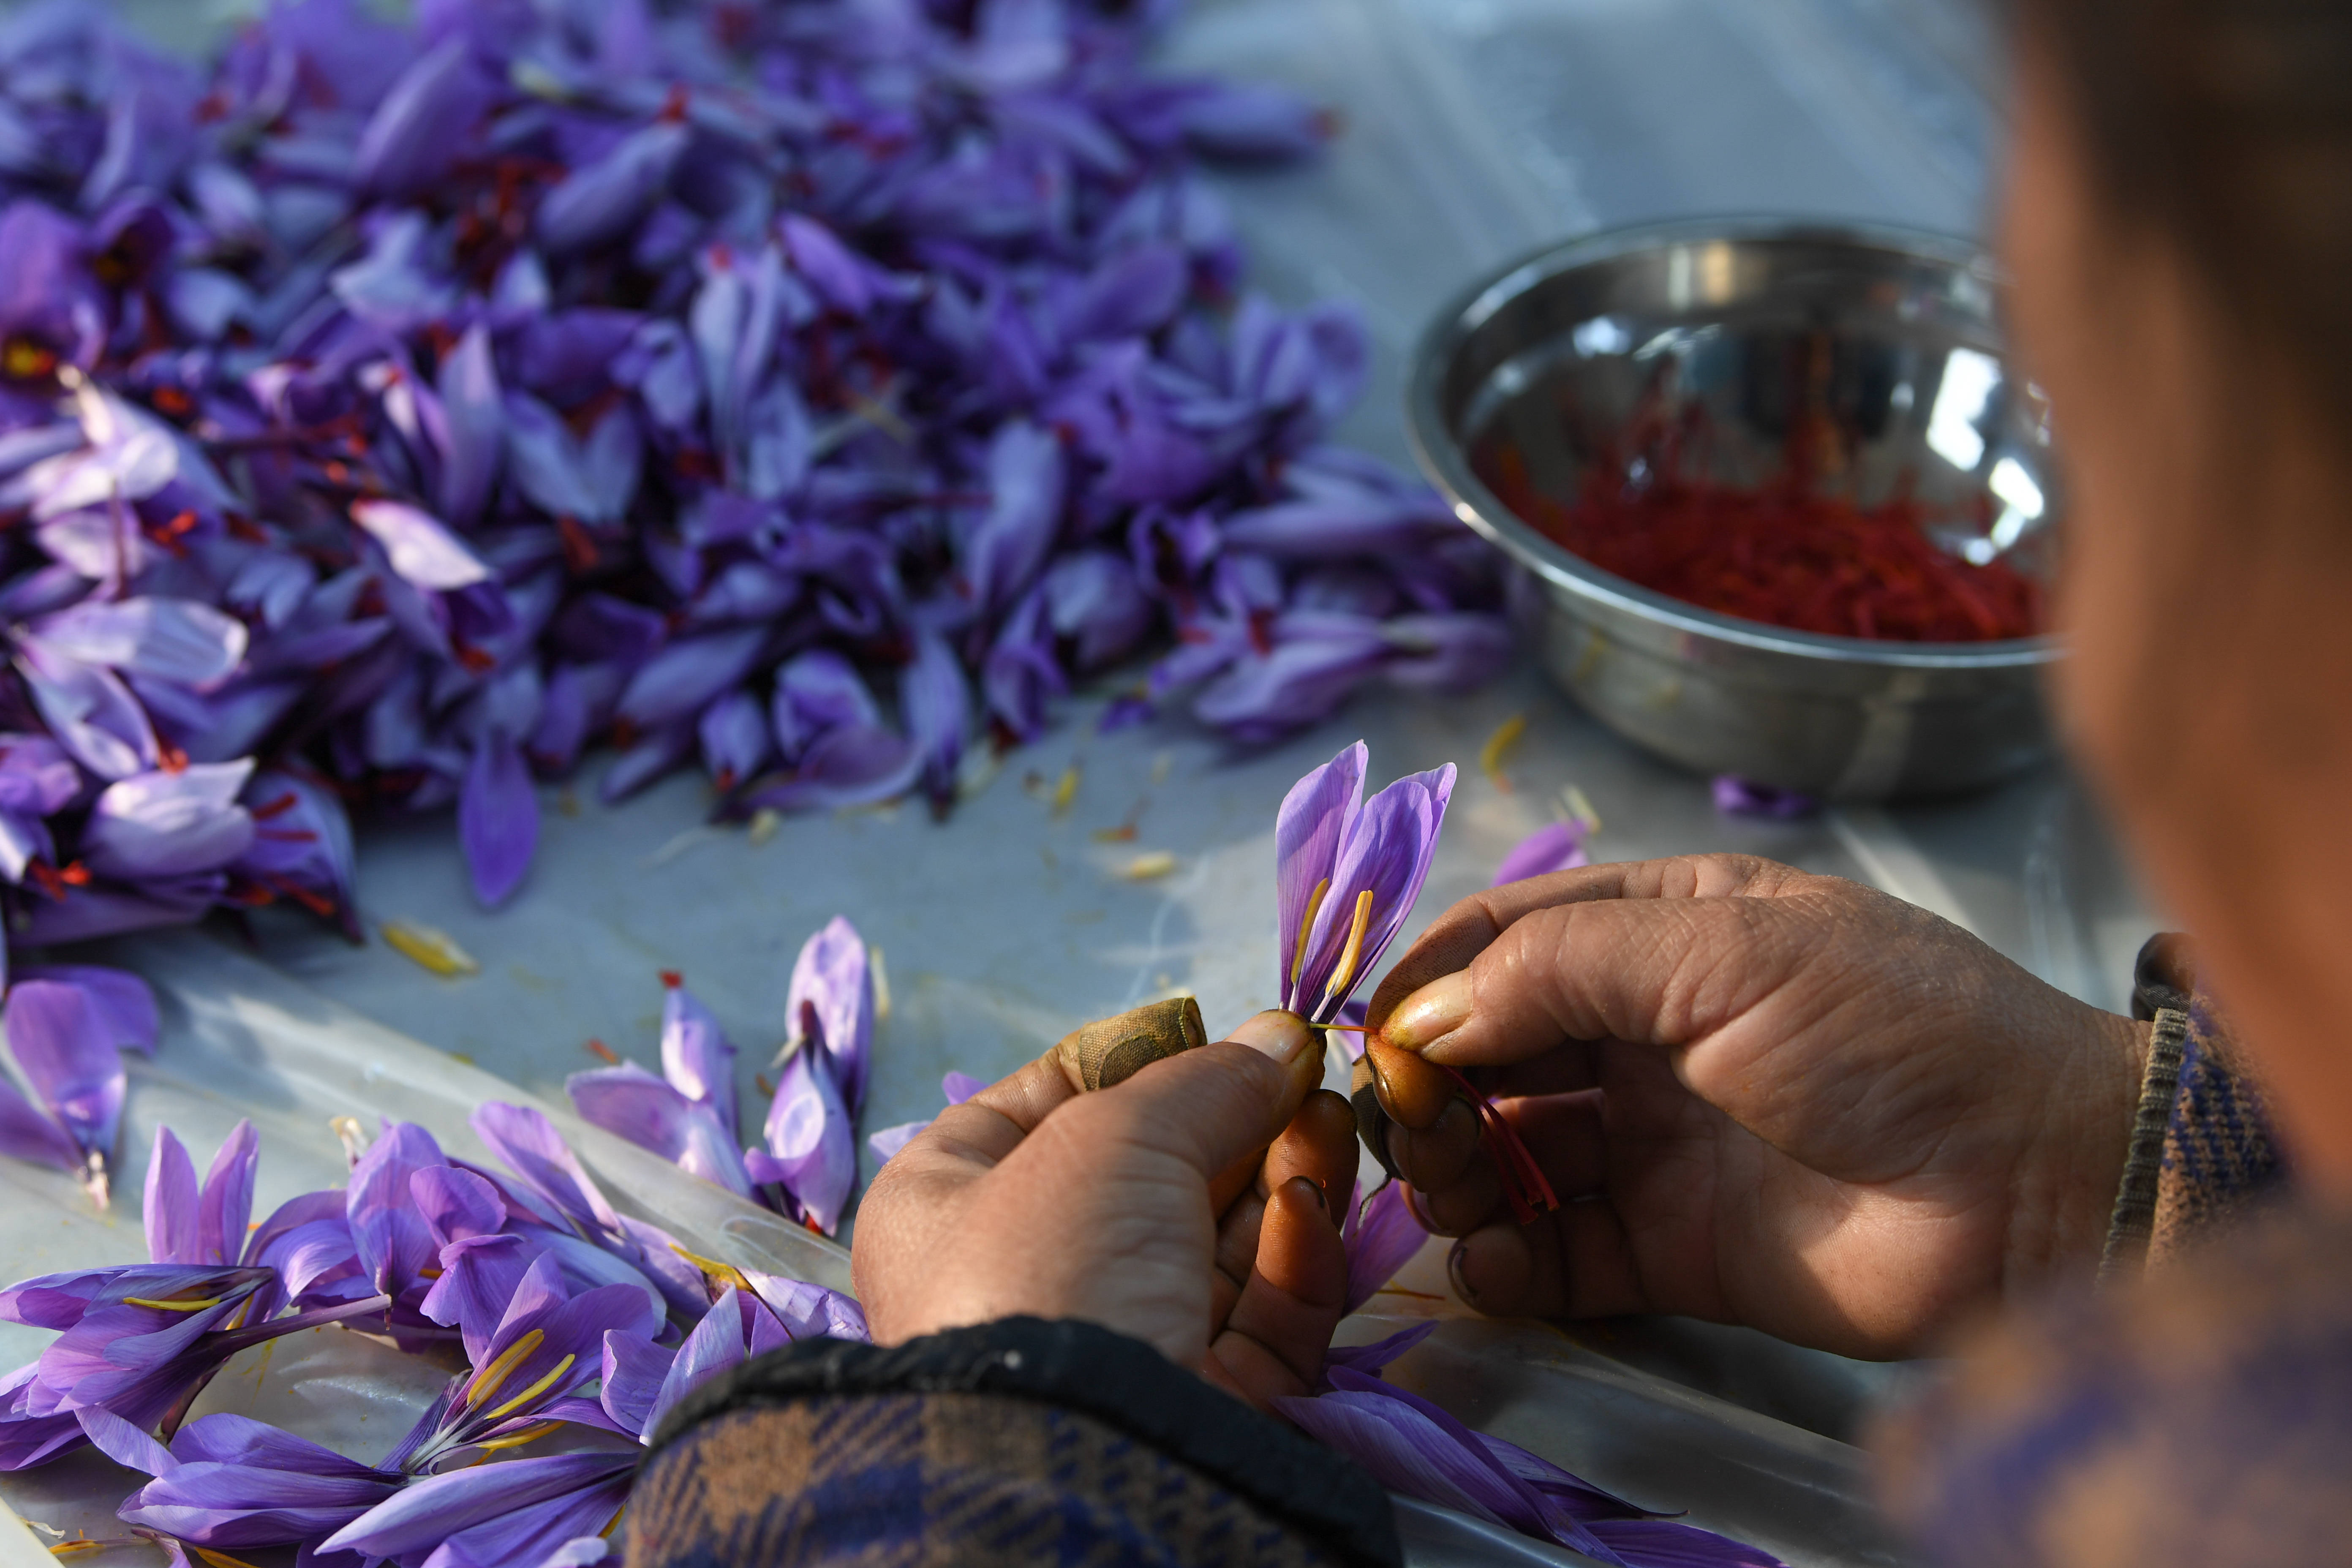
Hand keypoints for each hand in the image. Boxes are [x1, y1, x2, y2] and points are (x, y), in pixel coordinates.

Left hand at [853, 1011, 1360, 1406]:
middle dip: (1232, 1120)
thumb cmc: (1052, 1265)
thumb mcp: (1115, 1133)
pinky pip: (1257, 1315)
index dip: (1127, 1063)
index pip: (1039, 1109)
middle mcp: (1022, 1279)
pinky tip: (1314, 1200)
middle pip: (1148, 1175)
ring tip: (1329, 1116)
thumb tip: (1280, 1036)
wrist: (1084, 1456)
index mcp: (948, 1208)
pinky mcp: (1199, 1403)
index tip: (1206, 1030)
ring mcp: (1114, 1347)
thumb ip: (1205, 1081)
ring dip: (1280, 1171)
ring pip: (1216, 1241)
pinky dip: (1294, 1253)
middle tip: (1300, 1069)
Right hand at [1356, 856, 2148, 1358]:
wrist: (2037, 1185)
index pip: (1511, 937)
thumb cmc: (1892, 1032)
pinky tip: (1492, 1264)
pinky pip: (1558, 1254)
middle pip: (1495, 1050)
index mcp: (1668, 928)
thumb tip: (1422, 1017)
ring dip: (1457, 1171)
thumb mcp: (1725, 950)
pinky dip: (1507, 1262)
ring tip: (1450, 1192)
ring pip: (1511, 1154)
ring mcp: (1659, 1142)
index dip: (1431, 978)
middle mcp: (1651, 1030)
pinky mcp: (1673, 1249)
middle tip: (1410, 1125)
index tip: (1371, 1031)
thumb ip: (1559, 969)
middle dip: (1435, 1084)